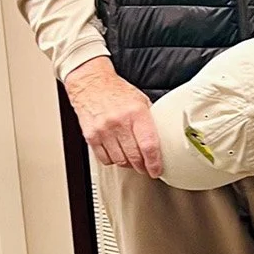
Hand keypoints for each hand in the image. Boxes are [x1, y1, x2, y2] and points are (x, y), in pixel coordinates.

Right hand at [65, 56, 161, 175]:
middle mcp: (119, 122)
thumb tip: (162, 140)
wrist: (91, 83)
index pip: (148, 145)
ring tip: (132, 160)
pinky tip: (117, 154)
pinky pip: (104, 159)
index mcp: (136, 113)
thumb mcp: (141, 101)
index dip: (154, 163)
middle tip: (146, 167)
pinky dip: (113, 160)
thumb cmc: (117, 91)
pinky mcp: (91, 136)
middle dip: (142, 167)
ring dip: (128, 164)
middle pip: (134, 157)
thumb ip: (150, 120)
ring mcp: (103, 130)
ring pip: (120, 160)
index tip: (157, 170)